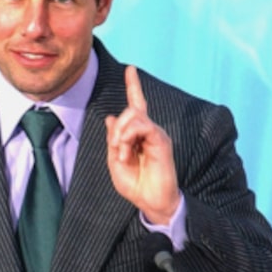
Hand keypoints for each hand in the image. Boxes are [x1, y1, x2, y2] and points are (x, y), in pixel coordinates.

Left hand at [105, 65, 180, 222]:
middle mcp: (149, 131)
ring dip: (122, 134)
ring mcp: (156, 134)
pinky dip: (129, 136)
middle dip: (118, 127)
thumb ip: (113, 140)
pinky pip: (143, 126)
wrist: (151, 202)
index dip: (133, 86)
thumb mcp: (115, 162)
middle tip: (117, 150)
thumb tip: (111, 117)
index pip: (136, 105)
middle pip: (131, 109)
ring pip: (135, 115)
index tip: (131, 69)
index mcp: (137, 135)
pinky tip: (127, 152)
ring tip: (122, 154)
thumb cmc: (136, 185)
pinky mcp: (161, 140)